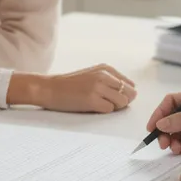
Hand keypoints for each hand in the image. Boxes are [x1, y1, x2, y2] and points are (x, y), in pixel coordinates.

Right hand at [10, 64, 136, 112]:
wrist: (49, 88)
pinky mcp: (92, 100)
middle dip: (122, 102)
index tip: (113, 98)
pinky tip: (92, 108)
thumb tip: (131, 90)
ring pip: (122, 102)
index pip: (129, 84)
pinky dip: (103, 111)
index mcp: (105, 68)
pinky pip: (110, 110)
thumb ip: (110, 80)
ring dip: (114, 107)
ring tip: (99, 105)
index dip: (124, 94)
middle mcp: (103, 75)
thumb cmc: (70, 85)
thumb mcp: (92, 75)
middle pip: (130, 93)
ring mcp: (98, 87)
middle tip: (107, 103)